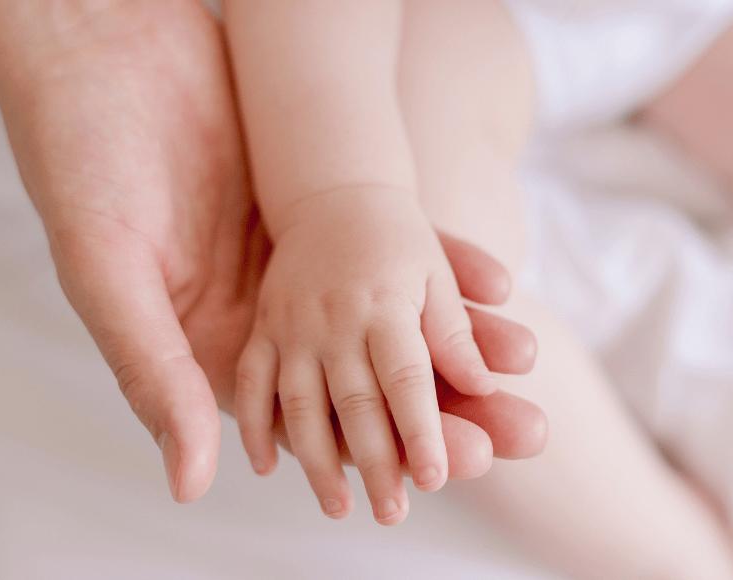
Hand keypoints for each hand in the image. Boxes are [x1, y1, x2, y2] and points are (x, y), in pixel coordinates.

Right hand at [0, 0, 544, 504]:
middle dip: (442, 407)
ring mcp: (291, 262)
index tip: (451, 465)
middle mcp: (257, 313)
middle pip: (362, 380)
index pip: (310, 420)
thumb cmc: (78, 156)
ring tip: (526, 358)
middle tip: (519, 430)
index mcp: (206, 345)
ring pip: (387, 318)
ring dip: (457, 341)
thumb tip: (192, 481)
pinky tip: (496, 285)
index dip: (382, 447)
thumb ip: (152, 370)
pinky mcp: (313, 210)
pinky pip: (389, 247)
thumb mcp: (107, 268)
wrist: (100, 47)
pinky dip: (441, 266)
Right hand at [238, 189, 499, 523]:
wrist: (328, 188)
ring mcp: (290, 324)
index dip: (420, 432)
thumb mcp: (436, 271)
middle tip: (392, 514)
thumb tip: (482, 385)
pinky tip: (264, 467)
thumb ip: (452, 331)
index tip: (436, 477)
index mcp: (382, 304)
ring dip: (316, 461)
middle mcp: (332, 318)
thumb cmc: (394, 237)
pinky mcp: (263, 325)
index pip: (405, 380)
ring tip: (338, 508)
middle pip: (355, 403)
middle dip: (375, 463)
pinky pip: (250, 380)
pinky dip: (253, 425)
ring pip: (299, 403)